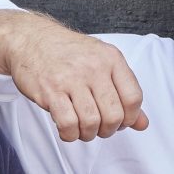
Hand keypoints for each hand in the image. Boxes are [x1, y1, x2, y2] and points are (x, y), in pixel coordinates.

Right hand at [0, 9, 147, 141]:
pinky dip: (70, 134)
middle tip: (99, 128)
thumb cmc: (69, 54)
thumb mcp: (102, 64)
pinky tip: (67, 129)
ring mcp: (71, 79)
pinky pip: (68, 124)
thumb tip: (143, 124)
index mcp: (111, 59)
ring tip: (82, 129)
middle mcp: (93, 67)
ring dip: (88, 134)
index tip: (120, 121)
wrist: (30, 39)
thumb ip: (124, 93)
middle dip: (108, 130)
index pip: (134, 98)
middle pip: (114, 115)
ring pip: (91, 122)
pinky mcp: (50, 91)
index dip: (130, 118)